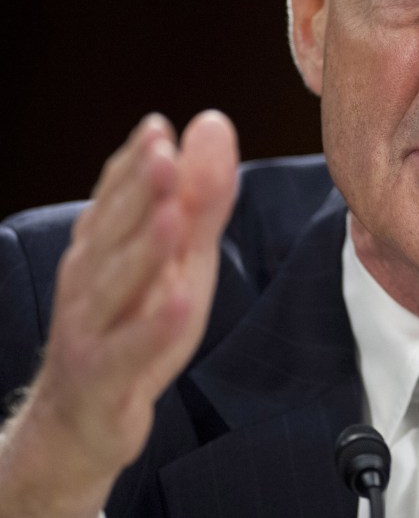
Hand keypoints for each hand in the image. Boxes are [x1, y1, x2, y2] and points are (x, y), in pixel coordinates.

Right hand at [0, 111, 237, 515]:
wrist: (81, 420)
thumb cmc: (136, 323)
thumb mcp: (180, 258)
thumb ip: (200, 196)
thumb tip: (212, 123)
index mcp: (105, 245)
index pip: (117, 196)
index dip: (135, 162)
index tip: (158, 127)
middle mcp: (89, 280)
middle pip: (113, 232)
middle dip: (137, 192)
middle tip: (162, 153)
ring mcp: (92, 329)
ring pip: (114, 286)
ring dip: (142, 250)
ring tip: (170, 217)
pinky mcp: (105, 378)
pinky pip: (129, 352)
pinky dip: (153, 328)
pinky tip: (179, 303)